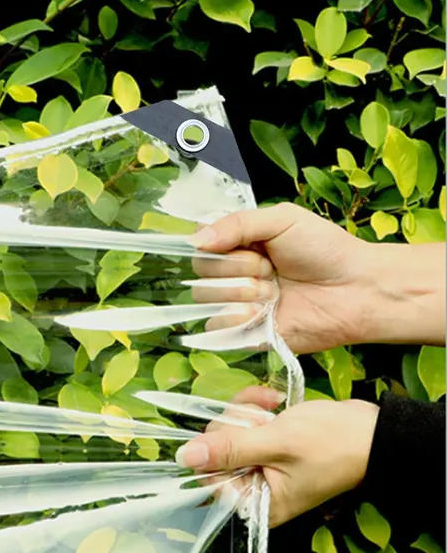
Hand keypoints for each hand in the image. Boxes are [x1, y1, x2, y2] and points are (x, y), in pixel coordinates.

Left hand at [176, 394, 378, 527]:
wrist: (374, 430)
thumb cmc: (332, 443)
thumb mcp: (277, 443)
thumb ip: (229, 450)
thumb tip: (183, 457)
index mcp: (254, 503)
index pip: (206, 478)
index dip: (212, 448)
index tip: (237, 429)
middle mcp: (252, 488)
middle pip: (213, 451)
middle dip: (235, 424)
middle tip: (263, 417)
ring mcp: (259, 466)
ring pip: (226, 431)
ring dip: (246, 411)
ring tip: (272, 405)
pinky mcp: (265, 446)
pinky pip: (243, 424)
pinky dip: (254, 408)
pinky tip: (273, 400)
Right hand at [189, 202, 445, 353]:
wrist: (356, 291)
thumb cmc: (325, 250)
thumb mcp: (282, 220)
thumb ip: (237, 223)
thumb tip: (196, 241)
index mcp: (237, 244)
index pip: (199, 243)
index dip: (215, 245)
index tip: (245, 244)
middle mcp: (231, 274)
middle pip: (200, 272)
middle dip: (236, 269)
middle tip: (270, 269)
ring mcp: (236, 304)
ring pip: (204, 298)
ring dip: (241, 293)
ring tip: (274, 292)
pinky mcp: (243, 333)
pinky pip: (215, 327)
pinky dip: (237, 318)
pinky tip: (264, 313)